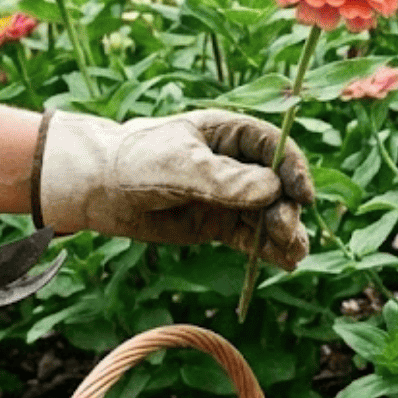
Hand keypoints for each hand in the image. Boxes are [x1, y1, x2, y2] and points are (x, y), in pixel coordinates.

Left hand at [39, 110, 316, 268]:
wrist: (95, 188)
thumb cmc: (134, 162)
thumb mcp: (177, 166)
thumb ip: (223, 179)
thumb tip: (271, 190)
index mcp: (229, 134)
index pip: (275, 147)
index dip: (294, 169)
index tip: (302, 195)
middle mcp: (236, 164)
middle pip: (278, 185)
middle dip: (287, 208)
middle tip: (283, 230)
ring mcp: (230, 196)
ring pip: (269, 215)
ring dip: (285, 234)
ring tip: (293, 255)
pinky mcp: (219, 225)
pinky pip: (251, 237)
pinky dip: (269, 250)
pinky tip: (285, 263)